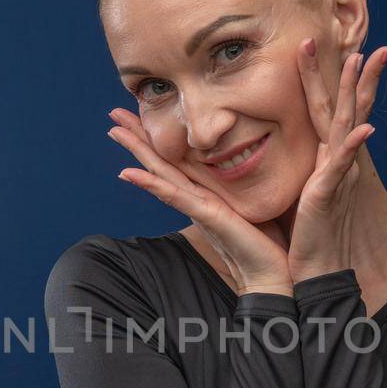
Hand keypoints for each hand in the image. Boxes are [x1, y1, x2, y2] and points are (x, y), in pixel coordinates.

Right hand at [106, 109, 292, 294]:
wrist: (273, 274)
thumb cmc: (269, 241)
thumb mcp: (257, 200)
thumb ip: (249, 182)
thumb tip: (258, 158)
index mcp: (208, 191)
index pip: (177, 159)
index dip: (158, 137)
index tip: (140, 114)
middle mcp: (197, 198)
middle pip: (160, 162)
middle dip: (137, 137)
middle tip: (113, 113)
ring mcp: (198, 207)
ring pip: (160, 173)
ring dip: (136, 151)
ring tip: (114, 130)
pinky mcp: (206, 216)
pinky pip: (174, 196)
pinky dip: (150, 185)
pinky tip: (129, 173)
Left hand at [287, 38, 386, 282]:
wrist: (311, 266)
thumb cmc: (300, 232)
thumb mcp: (295, 188)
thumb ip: (297, 165)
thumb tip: (278, 146)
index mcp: (325, 157)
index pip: (328, 110)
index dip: (327, 80)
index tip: (325, 48)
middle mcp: (335, 160)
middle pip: (344, 108)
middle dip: (351, 74)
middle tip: (362, 42)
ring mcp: (335, 173)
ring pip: (345, 123)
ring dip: (355, 92)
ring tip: (360, 61)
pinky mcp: (328, 191)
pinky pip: (343, 164)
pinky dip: (354, 145)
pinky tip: (366, 128)